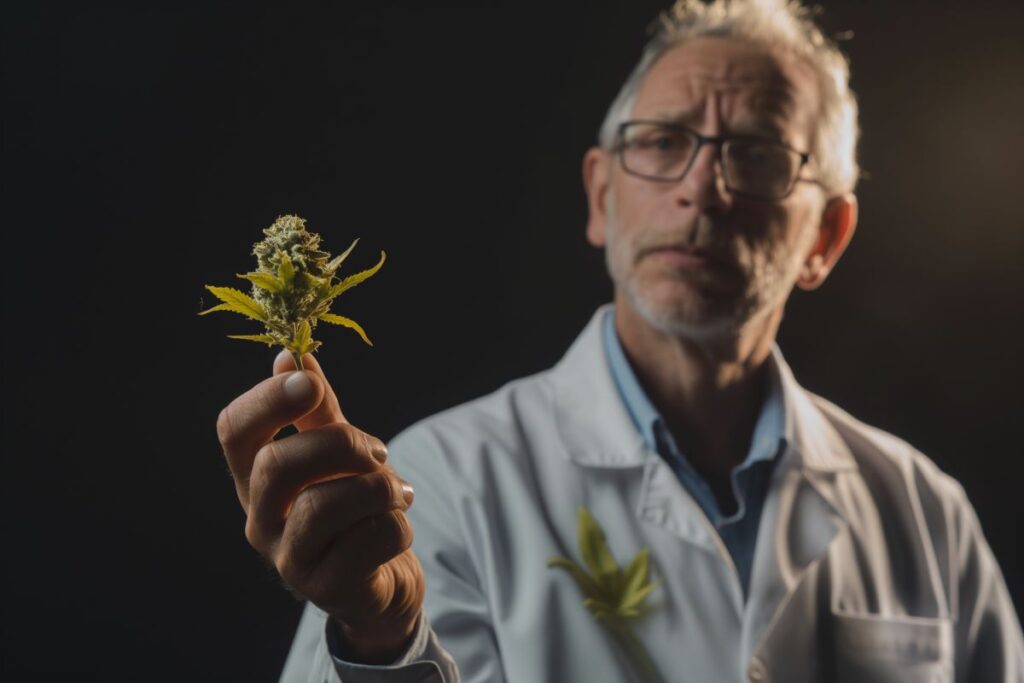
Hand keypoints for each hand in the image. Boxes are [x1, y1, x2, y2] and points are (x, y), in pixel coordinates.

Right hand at [217, 350, 424, 662]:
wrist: (383, 579)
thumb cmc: (353, 508)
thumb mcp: (335, 453)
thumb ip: (316, 409)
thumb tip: (290, 355)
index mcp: (257, 477)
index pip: (233, 431)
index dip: (268, 399)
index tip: (309, 382)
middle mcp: (260, 518)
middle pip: (276, 464)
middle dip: (339, 444)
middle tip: (377, 452)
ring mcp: (288, 558)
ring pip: (323, 506)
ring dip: (377, 488)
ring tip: (398, 493)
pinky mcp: (326, 588)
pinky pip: (368, 541)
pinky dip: (397, 525)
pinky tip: (397, 527)